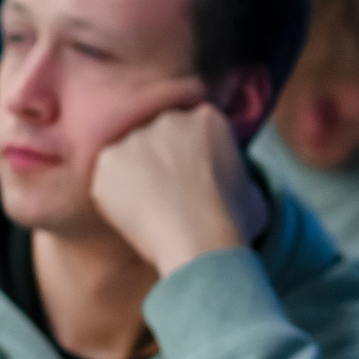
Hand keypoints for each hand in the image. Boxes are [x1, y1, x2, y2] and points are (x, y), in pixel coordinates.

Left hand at [88, 104, 268, 277]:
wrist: (198, 239)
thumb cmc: (233, 222)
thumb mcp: (251, 188)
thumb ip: (233, 172)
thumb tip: (227, 180)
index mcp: (208, 118)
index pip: (192, 128)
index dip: (189, 154)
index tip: (189, 176)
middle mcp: (169, 119)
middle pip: (157, 136)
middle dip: (159, 160)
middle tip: (165, 194)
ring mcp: (135, 137)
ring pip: (129, 155)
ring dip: (133, 177)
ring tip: (148, 209)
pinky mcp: (108, 159)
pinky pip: (106, 177)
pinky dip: (112, 195)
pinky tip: (130, 215)